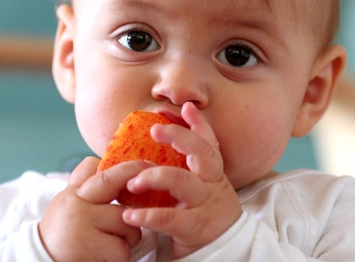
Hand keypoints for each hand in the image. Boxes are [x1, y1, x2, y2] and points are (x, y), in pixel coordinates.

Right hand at [38, 157, 150, 261]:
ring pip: (126, 222)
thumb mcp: (67, 204)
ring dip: (127, 237)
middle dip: (137, 183)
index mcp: (73, 193)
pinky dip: (119, 257)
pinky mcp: (92, 248)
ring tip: (110, 244)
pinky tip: (105, 258)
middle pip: (114, 184)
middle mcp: (76, 204)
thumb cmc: (62, 235)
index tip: (147, 165)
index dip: (127, 167)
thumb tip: (100, 160)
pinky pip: (122, 248)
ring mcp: (83, 225)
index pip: (99, 170)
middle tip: (150, 186)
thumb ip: (83, 184)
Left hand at [121, 102, 242, 257]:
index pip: (209, 144)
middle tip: (155, 129)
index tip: (186, 107)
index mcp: (213, 176)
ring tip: (132, 182)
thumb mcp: (197, 192)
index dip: (199, 124)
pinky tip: (130, 215)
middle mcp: (214, 186)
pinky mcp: (196, 228)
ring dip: (154, 176)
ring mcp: (207, 206)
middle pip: (202, 153)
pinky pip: (171, 218)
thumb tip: (149, 152)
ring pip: (183, 181)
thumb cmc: (202, 219)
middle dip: (179, 137)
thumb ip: (182, 172)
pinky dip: (148, 215)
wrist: (224, 255)